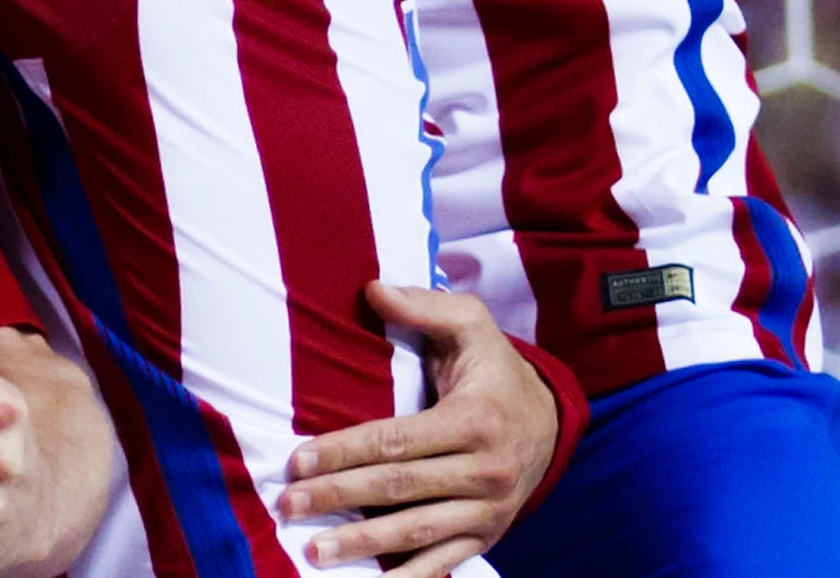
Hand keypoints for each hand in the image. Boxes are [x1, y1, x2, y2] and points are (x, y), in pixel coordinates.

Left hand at [276, 282, 558, 575]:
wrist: (550, 421)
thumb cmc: (494, 369)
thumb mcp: (471, 325)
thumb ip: (424, 306)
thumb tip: (372, 289)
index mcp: (475, 420)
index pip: (397, 440)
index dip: (346, 451)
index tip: (298, 461)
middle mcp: (486, 471)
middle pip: (400, 488)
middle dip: (339, 498)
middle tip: (290, 505)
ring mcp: (489, 510)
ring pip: (419, 531)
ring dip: (365, 545)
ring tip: (315, 553)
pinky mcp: (487, 535)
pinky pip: (445, 562)